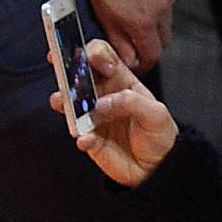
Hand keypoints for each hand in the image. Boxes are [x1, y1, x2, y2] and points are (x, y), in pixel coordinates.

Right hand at [58, 40, 179, 185]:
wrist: (158, 167)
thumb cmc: (160, 134)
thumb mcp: (156, 113)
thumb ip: (131, 102)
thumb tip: (102, 103)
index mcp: (121, 81)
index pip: (103, 57)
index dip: (96, 53)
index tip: (96, 61)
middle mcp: (103, 95)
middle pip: (79, 75)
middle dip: (67, 68)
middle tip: (62, 68)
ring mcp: (93, 116)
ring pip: (70, 102)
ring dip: (63, 100)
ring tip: (61, 101)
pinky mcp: (90, 139)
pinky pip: (78, 134)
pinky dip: (80, 135)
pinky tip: (86, 138)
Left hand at [83, 0, 172, 71]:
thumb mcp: (104, 16)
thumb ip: (119, 40)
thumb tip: (130, 59)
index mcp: (144, 23)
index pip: (153, 55)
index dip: (144, 63)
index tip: (135, 63)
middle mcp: (162, 9)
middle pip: (164, 39)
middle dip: (151, 45)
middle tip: (135, 43)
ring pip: (166, 18)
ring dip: (155, 24)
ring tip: (136, 16)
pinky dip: (157, 4)